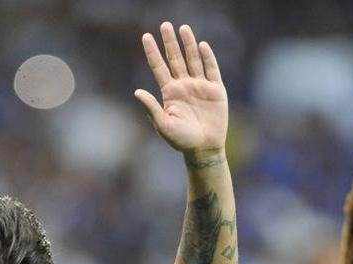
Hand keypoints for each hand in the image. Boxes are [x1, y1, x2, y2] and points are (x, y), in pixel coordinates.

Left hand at [134, 22, 227, 156]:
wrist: (203, 149)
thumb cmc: (181, 140)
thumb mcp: (163, 125)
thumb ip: (151, 108)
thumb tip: (137, 91)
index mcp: (169, 93)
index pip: (158, 67)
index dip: (152, 52)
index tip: (146, 36)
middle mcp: (183, 85)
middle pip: (175, 59)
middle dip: (170, 42)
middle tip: (165, 25)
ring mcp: (200, 86)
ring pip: (192, 60)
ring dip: (188, 44)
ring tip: (183, 28)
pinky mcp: (215, 90)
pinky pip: (211, 70)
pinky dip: (207, 57)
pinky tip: (202, 45)